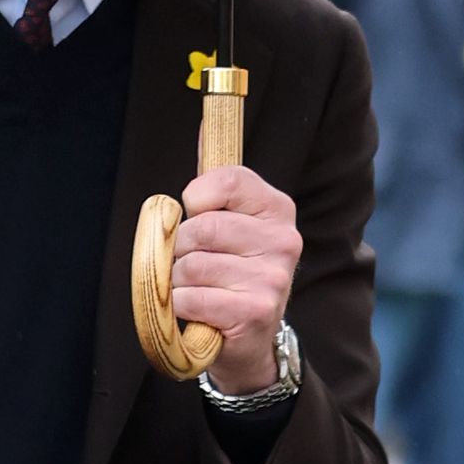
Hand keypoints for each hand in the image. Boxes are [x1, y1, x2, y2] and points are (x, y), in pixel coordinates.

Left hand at [169, 165, 301, 393]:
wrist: (247, 338)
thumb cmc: (226, 271)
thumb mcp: (224, 220)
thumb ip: (213, 182)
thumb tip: (206, 125)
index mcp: (276, 209)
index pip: (226, 179)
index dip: (195, 199)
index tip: (197, 214)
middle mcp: (284, 240)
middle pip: (199, 228)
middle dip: (179, 249)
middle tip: (194, 264)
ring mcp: (274, 277)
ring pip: (190, 265)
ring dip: (178, 280)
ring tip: (200, 289)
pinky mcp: (257, 311)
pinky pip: (190, 297)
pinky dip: (182, 306)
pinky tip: (201, 311)